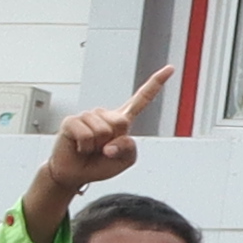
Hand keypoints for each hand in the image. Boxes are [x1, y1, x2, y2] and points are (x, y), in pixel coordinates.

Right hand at [25, 92, 149, 219]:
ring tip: (90, 149)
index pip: (142, 98)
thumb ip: (129, 148)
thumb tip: (111, 143)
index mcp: (122, 120)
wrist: (75, 174)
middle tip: (102, 150)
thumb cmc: (100, 165)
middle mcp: (105, 114)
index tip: (170, 68)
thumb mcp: (125, 160)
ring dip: (98, 146)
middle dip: (114, 141)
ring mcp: (88, 116)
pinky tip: (80, 148)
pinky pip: (86, 135)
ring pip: (104, 130)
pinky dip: (85, 147)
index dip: (156, 83)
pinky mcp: (72, 121)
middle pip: (121, 122)